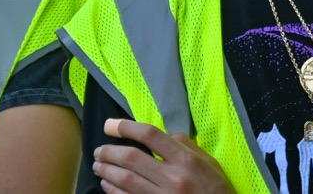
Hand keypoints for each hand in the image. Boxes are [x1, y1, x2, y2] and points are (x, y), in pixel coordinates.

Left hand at [92, 118, 233, 193]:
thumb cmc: (214, 186)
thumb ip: (184, 145)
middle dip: (110, 152)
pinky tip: (107, 185)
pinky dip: (113, 191)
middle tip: (99, 149)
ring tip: (98, 165)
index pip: (151, 136)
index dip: (126, 128)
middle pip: (131, 158)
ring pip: (125, 180)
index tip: (110, 125)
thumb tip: (160, 136)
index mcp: (186, 159)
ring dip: (107, 171)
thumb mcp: (208, 161)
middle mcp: (172, 177)